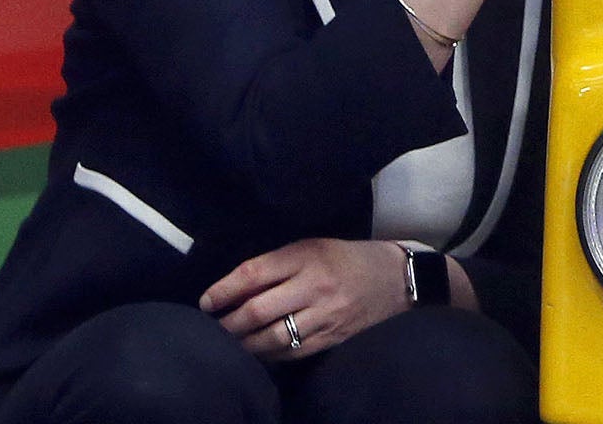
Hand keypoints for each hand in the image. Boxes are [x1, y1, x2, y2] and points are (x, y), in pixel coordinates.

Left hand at [201, 238, 407, 361]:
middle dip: (228, 323)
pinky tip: (257, 351)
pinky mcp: (332, 337)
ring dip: (243, 344)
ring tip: (229, 343)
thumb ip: (277, 264)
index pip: (255, 274)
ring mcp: (326, 315)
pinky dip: (268, 355)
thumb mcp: (314, 247)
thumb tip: (233, 289)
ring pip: (272, 338)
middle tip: (211, 327)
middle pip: (258, 311)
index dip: (223, 290)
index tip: (206, 302)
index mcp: (308, 255)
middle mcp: (316, 285)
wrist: (396, 278)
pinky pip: (291, 352)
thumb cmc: (347, 257)